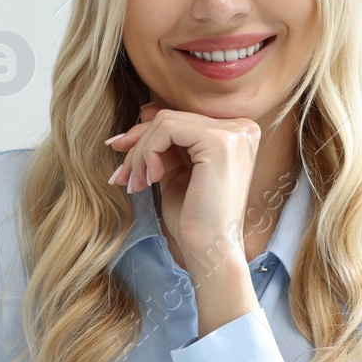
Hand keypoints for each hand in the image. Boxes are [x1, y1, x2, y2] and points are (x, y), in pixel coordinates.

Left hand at [106, 102, 258, 278]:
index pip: (181, 120)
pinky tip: (152, 179)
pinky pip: (166, 129)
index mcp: (236, 134)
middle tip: (120, 176)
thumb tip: (146, 110)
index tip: (120, 153)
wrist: (210, 250)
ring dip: (140, 154)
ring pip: (164, 123)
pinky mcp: (220, 141)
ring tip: (135, 183)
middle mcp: (242, 128)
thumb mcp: (176, 171)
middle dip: (137, 146)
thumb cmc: (195, 219)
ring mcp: (234, 132)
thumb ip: (166, 142)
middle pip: (171, 118)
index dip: (145, 135)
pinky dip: (148, 153)